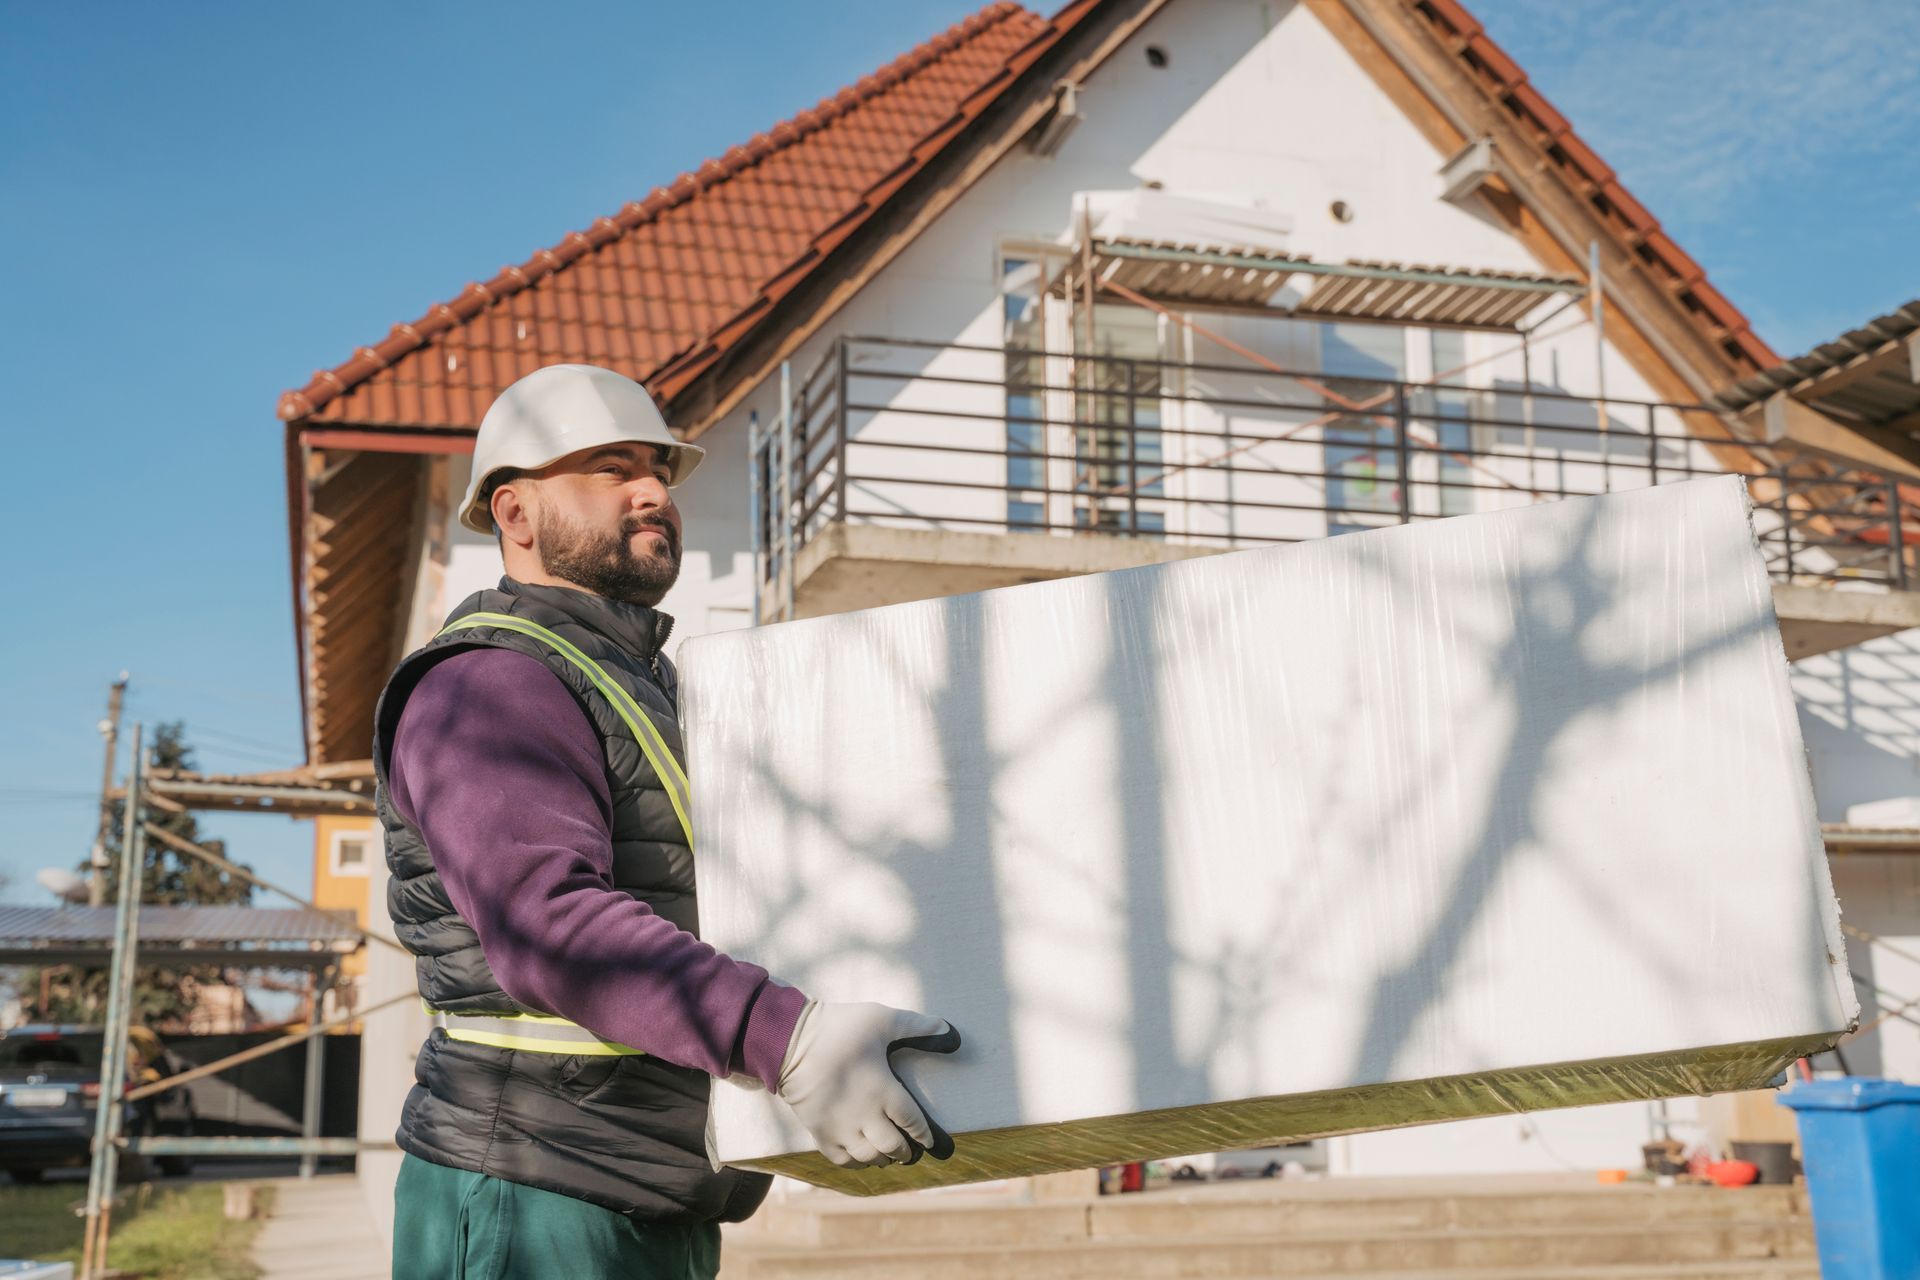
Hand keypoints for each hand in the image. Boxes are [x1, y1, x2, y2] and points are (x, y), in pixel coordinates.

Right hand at [775, 1001, 960, 1168]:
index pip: (912, 1122)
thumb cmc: (840, 1029)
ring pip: (869, 1156)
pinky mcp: (819, 1130)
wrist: (791, 1041)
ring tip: (887, 1156)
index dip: (924, 1135)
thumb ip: (917, 1026)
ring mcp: (841, 1126)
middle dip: (905, 1151)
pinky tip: (861, 1158)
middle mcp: (865, 1115)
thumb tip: (950, 1030)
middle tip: (909, 1151)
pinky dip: (855, 1163)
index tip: (930, 1141)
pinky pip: (841, 1159)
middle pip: (892, 1145)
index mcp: (884, 1090)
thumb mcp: (882, 1020)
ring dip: (882, 1158)